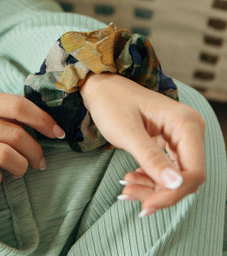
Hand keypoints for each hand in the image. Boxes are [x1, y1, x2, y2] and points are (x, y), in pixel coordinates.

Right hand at [0, 90, 64, 198]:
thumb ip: (9, 116)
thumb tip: (52, 127)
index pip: (16, 105)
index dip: (43, 120)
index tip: (58, 133)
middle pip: (14, 133)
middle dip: (36, 150)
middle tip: (40, 161)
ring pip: (4, 155)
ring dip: (21, 166)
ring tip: (21, 169)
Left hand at [80, 73, 204, 214]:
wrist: (102, 89)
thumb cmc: (112, 103)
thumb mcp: (128, 132)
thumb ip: (151, 158)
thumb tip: (176, 184)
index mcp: (185, 122)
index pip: (193, 171)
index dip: (172, 193)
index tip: (145, 206)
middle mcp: (188, 129)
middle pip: (185, 176)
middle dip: (158, 192)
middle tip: (127, 195)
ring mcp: (180, 135)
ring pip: (175, 175)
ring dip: (152, 187)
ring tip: (125, 186)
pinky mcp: (168, 140)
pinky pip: (166, 167)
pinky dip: (150, 177)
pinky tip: (132, 178)